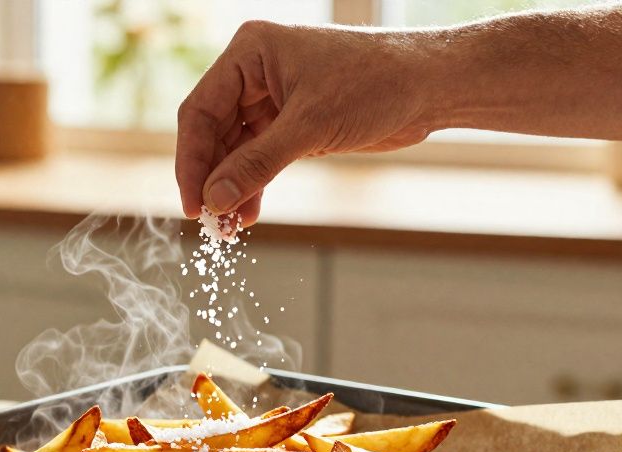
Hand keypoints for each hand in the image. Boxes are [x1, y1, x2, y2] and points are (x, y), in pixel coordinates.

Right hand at [175, 21, 442, 224]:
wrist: (429, 85)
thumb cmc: (376, 83)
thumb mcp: (310, 126)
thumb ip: (257, 164)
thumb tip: (215, 200)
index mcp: (249, 53)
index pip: (200, 111)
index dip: (191, 162)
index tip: (194, 204)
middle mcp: (254, 72)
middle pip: (212, 133)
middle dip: (211, 179)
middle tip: (210, 222)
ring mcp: (272, 98)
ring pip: (234, 150)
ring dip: (230, 188)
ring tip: (228, 227)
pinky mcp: (292, 123)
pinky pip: (258, 158)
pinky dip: (252, 185)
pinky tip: (247, 214)